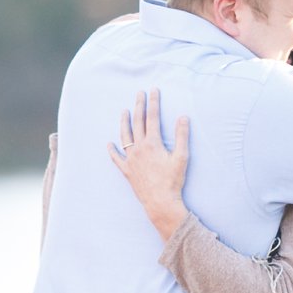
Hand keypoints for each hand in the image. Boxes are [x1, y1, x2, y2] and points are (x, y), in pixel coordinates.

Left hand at [108, 88, 191, 240]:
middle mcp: (138, 148)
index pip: (152, 117)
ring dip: (124, 122)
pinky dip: (112, 151)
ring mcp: (131, 159)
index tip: (153, 91)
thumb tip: (182, 117)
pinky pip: (116, 159)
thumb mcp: (182, 157)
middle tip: (139, 94)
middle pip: (137, 122)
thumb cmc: (173, 181)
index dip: (153, 102)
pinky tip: (109, 144)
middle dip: (139, 106)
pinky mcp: (127, 171)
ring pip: (124, 136)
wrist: (160, 202)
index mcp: (152, 143)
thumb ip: (182, 136)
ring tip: (124, 111)